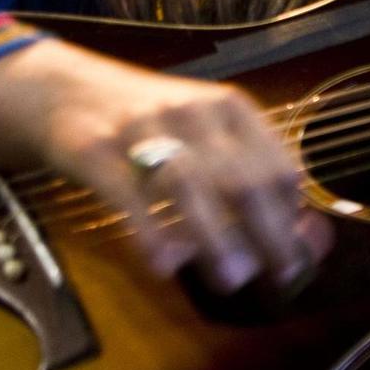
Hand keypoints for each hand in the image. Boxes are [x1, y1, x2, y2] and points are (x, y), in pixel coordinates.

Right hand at [0, 39, 333, 294]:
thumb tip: (306, 237)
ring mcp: (140, 128)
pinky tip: (164, 264)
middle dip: (266, 233)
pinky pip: (126, 193)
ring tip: (232, 280)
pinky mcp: (94, 148)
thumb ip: (248, 175)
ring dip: (216, 236)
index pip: (276, 165)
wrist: (63, 89)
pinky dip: (149, 231)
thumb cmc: (150, 125)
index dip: (292, 219)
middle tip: (278, 279)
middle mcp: (191, 112)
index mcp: (229, 109)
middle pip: (241, 177)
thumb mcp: (205, 133)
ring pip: (189, 184)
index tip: (296, 261)